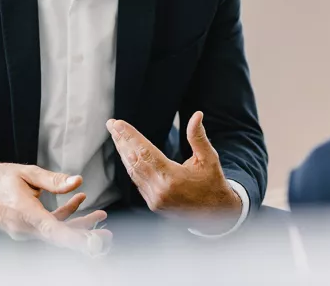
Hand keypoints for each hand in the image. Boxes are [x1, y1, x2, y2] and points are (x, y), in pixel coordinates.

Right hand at [0, 162, 110, 255]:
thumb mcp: (28, 173)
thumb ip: (54, 180)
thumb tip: (77, 181)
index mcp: (24, 213)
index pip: (52, 229)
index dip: (73, 237)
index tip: (91, 241)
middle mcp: (24, 227)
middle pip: (59, 236)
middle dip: (84, 236)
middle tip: (107, 236)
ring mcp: (24, 230)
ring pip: (57, 232)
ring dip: (79, 225)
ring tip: (101, 215)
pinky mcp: (26, 228)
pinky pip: (49, 226)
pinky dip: (65, 216)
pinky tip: (80, 200)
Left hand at [107, 112, 241, 231]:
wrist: (217, 214)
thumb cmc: (213, 183)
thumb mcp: (209, 158)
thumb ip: (198, 137)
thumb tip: (197, 115)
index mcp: (172, 178)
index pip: (145, 152)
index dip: (130, 136)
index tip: (118, 124)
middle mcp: (159, 190)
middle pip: (134, 160)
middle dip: (121, 140)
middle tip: (112, 124)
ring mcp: (154, 199)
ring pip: (133, 171)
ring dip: (123, 152)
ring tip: (116, 135)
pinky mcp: (153, 204)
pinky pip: (137, 181)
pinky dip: (131, 165)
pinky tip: (126, 154)